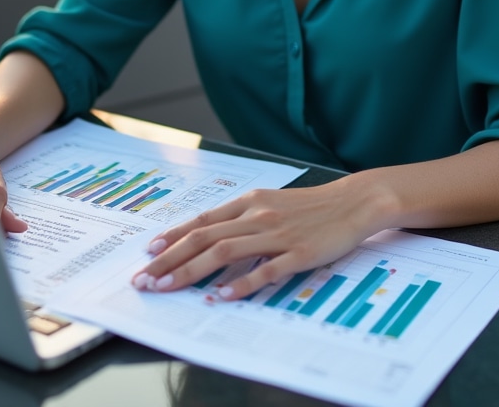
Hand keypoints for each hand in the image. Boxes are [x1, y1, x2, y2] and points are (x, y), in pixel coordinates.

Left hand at [131, 176, 382, 299]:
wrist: (352, 202)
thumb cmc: (309, 206)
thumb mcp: (270, 203)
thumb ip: (241, 220)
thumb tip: (208, 239)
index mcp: (249, 202)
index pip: (202, 221)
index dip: (173, 237)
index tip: (149, 253)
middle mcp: (257, 216)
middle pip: (204, 238)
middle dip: (170, 260)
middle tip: (145, 278)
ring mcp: (277, 235)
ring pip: (225, 252)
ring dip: (191, 271)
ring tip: (168, 287)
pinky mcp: (297, 254)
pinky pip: (264, 271)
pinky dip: (240, 284)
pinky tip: (221, 296)